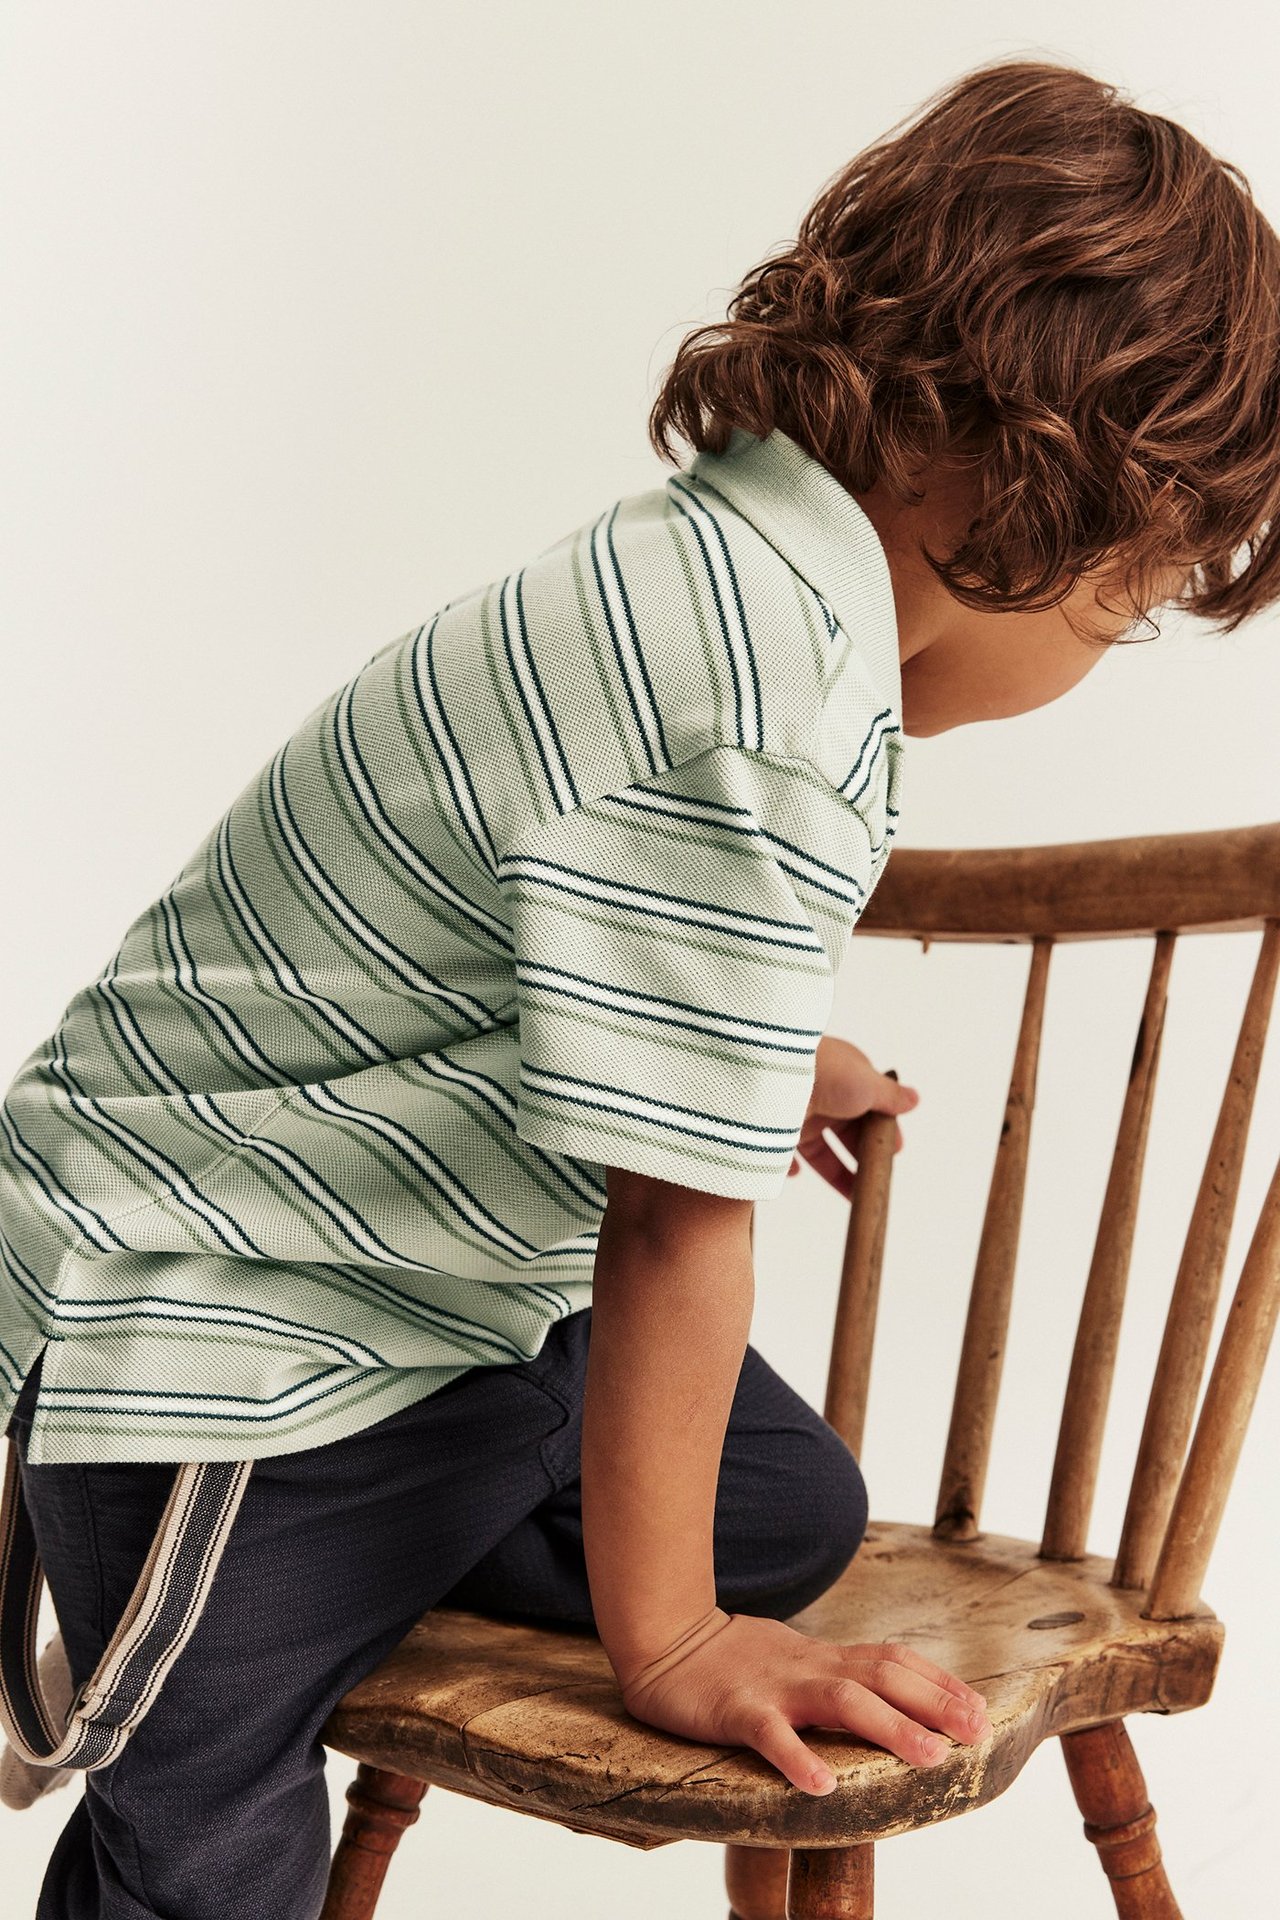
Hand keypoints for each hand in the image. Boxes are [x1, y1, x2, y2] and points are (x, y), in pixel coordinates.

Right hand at [618, 1609, 989, 1794]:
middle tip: (977, 1729)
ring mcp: (774, 1688)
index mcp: (822, 1658)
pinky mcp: (736, 1711)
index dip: (938, 1682)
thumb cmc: (731, 1657)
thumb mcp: (793, 1659)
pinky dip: (797, 1759)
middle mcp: (809, 1668)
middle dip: (934, 1703)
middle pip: (882, 1676)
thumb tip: (884, 1693)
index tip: (978, 1707)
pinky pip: (770, 1735)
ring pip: (841, 1701)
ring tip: (929, 1756)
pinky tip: (821, 1786)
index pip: (892, 1660)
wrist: (664, 1636)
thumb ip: (833, 1674)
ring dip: (890, 1727)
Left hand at [787, 1036, 919, 1196]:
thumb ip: (890, 1096)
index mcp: (846, 1078)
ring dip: (836, 1172)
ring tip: (854, 1195)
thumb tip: (913, 1099)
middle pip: (846, 1134)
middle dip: (863, 1157)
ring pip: (821, 1150)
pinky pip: (783, 1154)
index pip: (869, 1109)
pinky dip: (790, 1165)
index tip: (893, 1151)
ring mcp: (799, 1112)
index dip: (882, 1132)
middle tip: (877, 1179)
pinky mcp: (776, 1131)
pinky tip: (797, 1174)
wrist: (773, 1075)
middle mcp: (823, 1095)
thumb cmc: (827, 1072)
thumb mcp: (868, 1083)